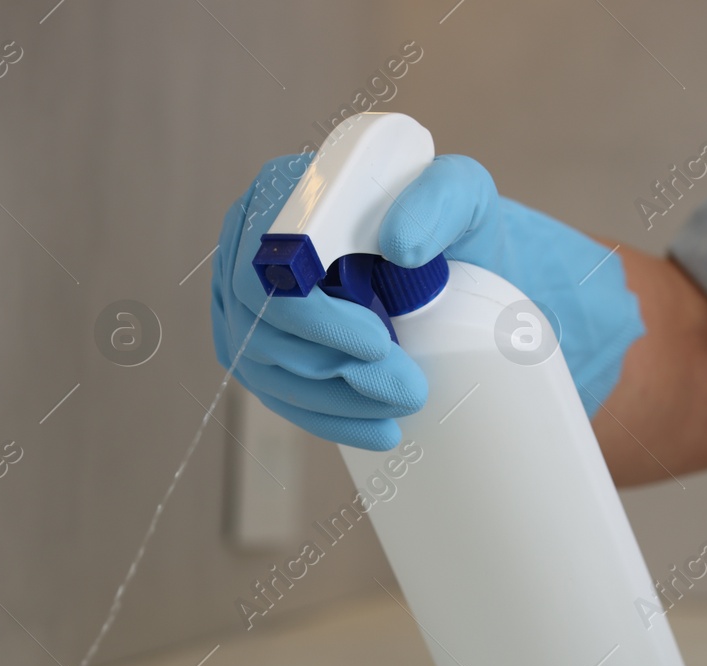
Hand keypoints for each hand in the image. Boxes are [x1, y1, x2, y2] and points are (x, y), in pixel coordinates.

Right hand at [210, 154, 644, 449]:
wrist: (450, 270)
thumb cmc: (447, 226)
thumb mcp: (461, 195)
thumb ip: (439, 197)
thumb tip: (398, 244)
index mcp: (280, 194)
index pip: (269, 264)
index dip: (314, 312)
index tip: (378, 342)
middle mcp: (247, 248)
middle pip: (262, 324)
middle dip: (333, 367)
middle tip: (408, 388)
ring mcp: (246, 306)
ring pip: (267, 367)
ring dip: (334, 399)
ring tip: (402, 407)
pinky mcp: (261, 353)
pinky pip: (277, 395)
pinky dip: (328, 419)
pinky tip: (378, 430)